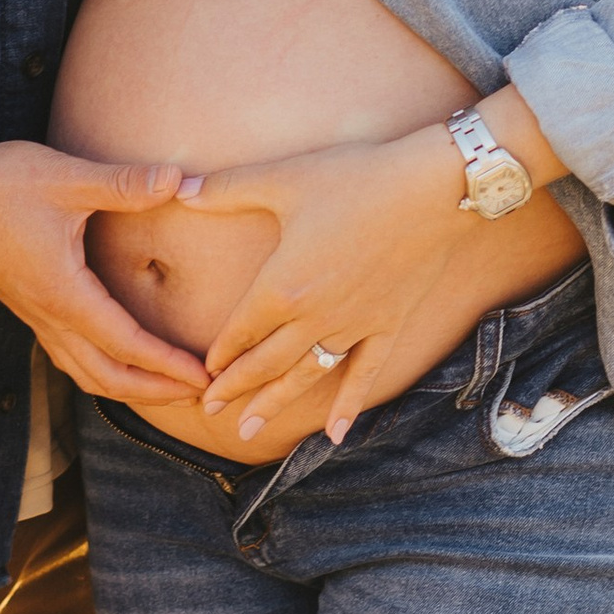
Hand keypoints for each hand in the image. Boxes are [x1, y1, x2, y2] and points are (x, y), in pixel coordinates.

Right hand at [0, 141, 210, 402]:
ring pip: (86, 374)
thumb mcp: (68, 177)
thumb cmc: (3, 184)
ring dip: (129, 388)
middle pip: (108, 377)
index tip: (205, 376)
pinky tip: (120, 364)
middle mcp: (49, 316)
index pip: (126, 344)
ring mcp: (36, 316)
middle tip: (201, 393)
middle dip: (156, 391)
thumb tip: (178, 179)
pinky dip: (102, 372)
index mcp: (64, 293)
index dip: (168, 364)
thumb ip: (125, 183)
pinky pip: (70, 358)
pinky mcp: (30, 308)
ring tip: (168, 389)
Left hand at [187, 87, 565, 444]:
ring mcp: (353, 327)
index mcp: (282, 286)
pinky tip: (335, 435)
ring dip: (274, 405)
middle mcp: (313, 317)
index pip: (240, 331)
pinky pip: (363, 375)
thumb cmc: (354, 178)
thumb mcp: (282, 179)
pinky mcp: (388, 326)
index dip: (221, 355)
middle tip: (212, 411)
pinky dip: (347, 406)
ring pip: (305, 377)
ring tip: (249, 431)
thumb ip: (226, 188)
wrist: (432, 189)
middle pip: (266, 363)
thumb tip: (181, 188)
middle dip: (235, 390)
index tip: (205, 374)